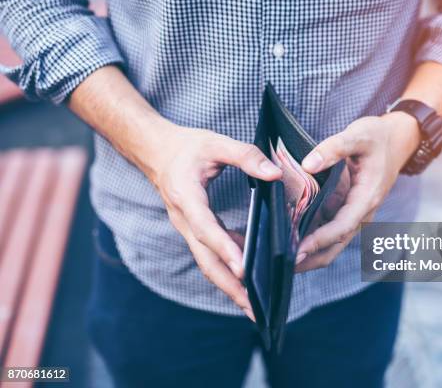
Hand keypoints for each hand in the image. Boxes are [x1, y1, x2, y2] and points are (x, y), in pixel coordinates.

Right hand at [145, 124, 281, 319]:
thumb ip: (246, 156)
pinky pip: (211, 253)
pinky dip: (229, 266)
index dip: (224, 248)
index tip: (244, 268)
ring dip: (229, 284)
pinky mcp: (195, 229)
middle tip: (254, 308)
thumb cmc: (186, 147)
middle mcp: (184, 220)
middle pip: (206, 260)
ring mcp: (188, 228)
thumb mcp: (215, 143)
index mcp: (187, 198)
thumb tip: (275, 174)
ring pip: (208, 262)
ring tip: (255, 304)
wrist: (156, 152)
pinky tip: (251, 272)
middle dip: (229, 286)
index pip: (206, 229)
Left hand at [295, 112, 420, 271]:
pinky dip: (312, 237)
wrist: (396, 140)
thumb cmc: (378, 137)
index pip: (342, 227)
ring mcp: (355, 213)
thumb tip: (307, 165)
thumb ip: (333, 148)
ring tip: (282, 257)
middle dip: (312, 257)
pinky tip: (291, 238)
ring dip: (311, 252)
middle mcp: (362, 211)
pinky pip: (330, 230)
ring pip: (333, 242)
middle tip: (283, 265)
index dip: (320, 240)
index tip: (298, 249)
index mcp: (367, 197)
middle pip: (337, 244)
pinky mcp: (348, 210)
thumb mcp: (358, 135)